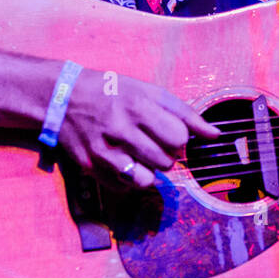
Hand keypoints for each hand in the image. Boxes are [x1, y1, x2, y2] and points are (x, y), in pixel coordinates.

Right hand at [51, 67, 219, 191]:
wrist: (63, 97)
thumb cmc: (112, 92)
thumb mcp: (148, 91)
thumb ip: (184, 113)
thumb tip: (215, 134)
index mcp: (138, 106)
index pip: (178, 137)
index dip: (179, 138)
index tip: (170, 133)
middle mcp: (120, 129)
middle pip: (166, 160)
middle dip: (167, 155)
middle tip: (153, 142)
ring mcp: (104, 151)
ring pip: (148, 179)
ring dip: (151, 169)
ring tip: (140, 154)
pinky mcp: (91, 167)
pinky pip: (125, 186)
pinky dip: (129, 178)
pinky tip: (122, 160)